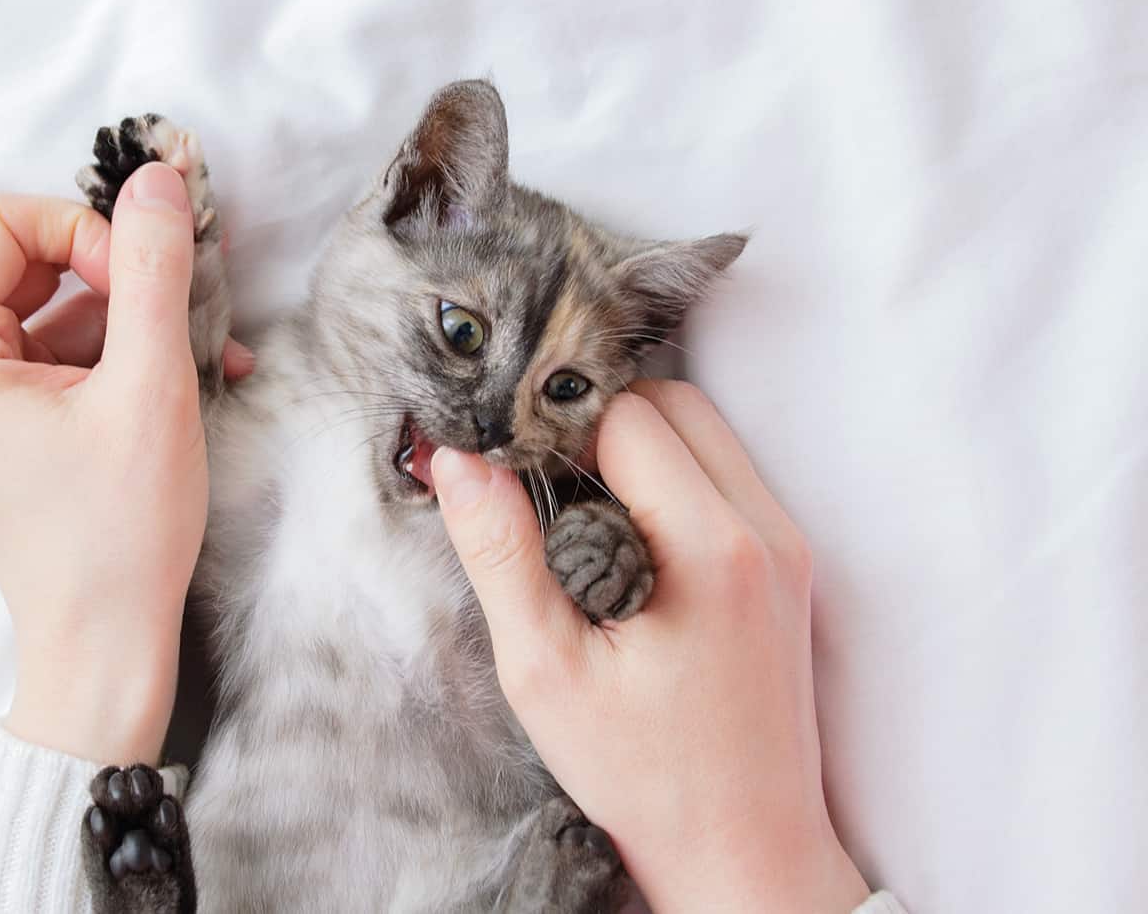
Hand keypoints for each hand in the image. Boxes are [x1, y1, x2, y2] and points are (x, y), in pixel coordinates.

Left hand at [0, 164, 250, 764]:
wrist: (105, 646)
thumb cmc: (118, 532)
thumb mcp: (148, 387)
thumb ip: (153, 271)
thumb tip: (158, 178)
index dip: (77, 228)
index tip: (136, 281)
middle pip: (26, 255)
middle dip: (114, 268)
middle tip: (176, 309)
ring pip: (59, 302)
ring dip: (136, 312)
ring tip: (208, 351)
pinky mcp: (18, 422)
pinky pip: (69, 350)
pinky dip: (128, 351)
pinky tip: (196, 373)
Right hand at [431, 381, 869, 913]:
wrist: (744, 845)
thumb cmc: (646, 774)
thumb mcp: (545, 670)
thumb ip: (500, 553)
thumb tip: (460, 459)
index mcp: (711, 550)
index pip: (627, 415)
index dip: (557, 426)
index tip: (512, 466)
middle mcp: (766, 532)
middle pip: (673, 402)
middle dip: (596, 422)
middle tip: (541, 486)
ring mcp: (786, 546)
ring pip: (704, 430)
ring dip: (634, 446)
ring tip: (578, 516)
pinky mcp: (787, 564)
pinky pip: (723, 474)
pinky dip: (669, 477)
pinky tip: (622, 540)